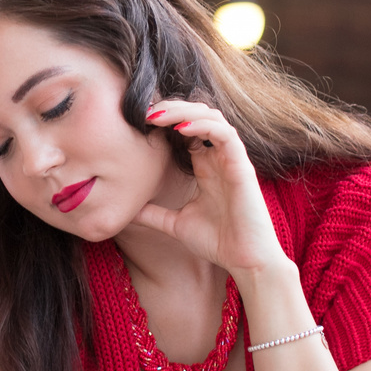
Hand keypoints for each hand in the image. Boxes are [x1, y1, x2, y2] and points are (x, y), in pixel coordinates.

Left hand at [137, 100, 290, 279]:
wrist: (245, 262)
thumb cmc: (218, 242)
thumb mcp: (175, 224)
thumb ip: (153, 214)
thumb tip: (126, 213)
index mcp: (205, 166)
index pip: (186, 128)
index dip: (165, 120)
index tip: (138, 121)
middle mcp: (218, 158)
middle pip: (197, 115)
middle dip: (171, 108)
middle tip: (144, 112)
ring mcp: (231, 160)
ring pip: (211, 117)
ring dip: (184, 111)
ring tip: (158, 115)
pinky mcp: (242, 166)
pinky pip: (226, 134)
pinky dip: (204, 125)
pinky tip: (181, 128)